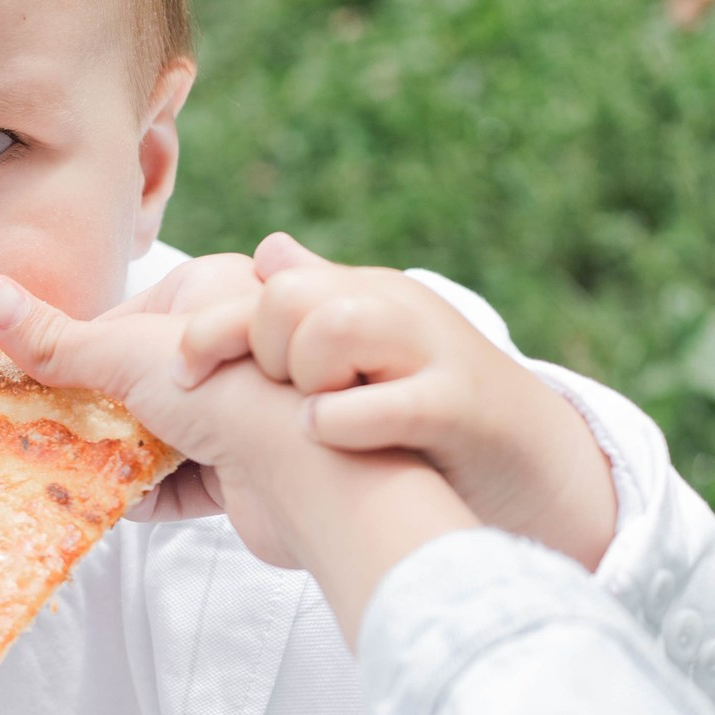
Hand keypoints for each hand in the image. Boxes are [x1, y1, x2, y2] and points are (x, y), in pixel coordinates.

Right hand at [0, 274, 478, 639]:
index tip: (35, 377)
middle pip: (144, 378)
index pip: (129, 318)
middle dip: (95, 408)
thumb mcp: (126, 352)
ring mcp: (243, 412)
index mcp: (215, 292)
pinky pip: (187, 480)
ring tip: (62, 467)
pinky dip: (150, 493)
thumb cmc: (228, 386)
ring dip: (118, 454)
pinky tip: (112, 503)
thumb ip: (54, 339)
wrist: (314, 474)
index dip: (80, 350)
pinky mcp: (250, 472)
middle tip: (41, 427)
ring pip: (163, 431)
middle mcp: (235, 348)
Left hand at [177, 233, 616, 570]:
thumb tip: (268, 253)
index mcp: (358, 296)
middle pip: (290, 295)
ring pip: (335, 324)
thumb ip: (318, 303)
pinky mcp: (460, 404)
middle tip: (268, 396)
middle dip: (258, 349)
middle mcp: (391, 310)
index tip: (182, 373)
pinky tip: (328, 438)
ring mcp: (429, 352)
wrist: (533, 461)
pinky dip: (346, 420)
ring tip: (305, 416)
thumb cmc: (429, 412)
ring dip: (304, 373)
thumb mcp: (369, 348)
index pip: (266, 285)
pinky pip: (390, 398)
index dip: (212, 329)